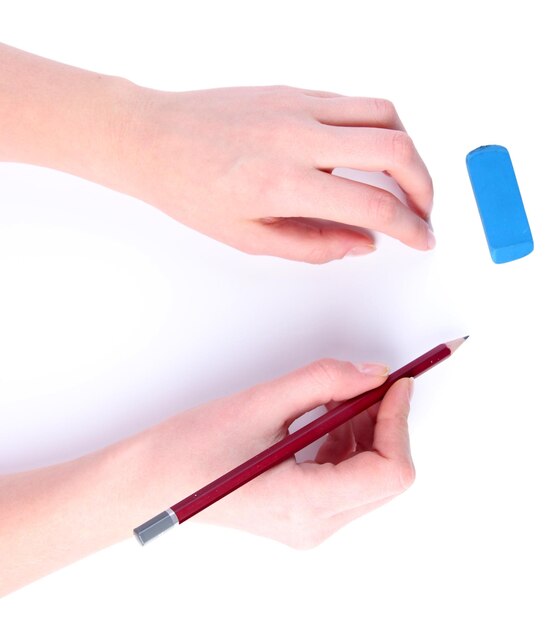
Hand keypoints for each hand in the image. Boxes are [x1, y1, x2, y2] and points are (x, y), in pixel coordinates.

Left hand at [1, 46, 432, 262]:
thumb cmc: (189, 188)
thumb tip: (362, 243)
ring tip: (403, 180)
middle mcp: (297, 136)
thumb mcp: (248, 239)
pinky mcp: (294, 89)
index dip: (409, 226)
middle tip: (422, 211)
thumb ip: (313, 245)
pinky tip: (369, 152)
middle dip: (424, 185)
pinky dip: (378, 127)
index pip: (372, 203)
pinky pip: (355, 102)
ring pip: (384, 114)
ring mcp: (298, 105)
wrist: (153, 138)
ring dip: (408, 150)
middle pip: (395, 148)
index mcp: (282, 183)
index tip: (421, 238)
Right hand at [140, 360, 414, 547]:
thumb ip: (324, 382)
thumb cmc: (192, 448)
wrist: (151, 480)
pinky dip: (346, 442)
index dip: (399, 422)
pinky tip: (326, 416)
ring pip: (368, 477)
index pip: (389, 472)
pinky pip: (345, 478)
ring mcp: (309, 523)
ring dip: (367, 431)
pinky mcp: (301, 512)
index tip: (395, 384)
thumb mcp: (261, 402)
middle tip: (371, 382)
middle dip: (386, 423)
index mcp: (306, 503)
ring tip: (339, 396)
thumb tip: (373, 374)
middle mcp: (314, 524)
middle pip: (384, 476)